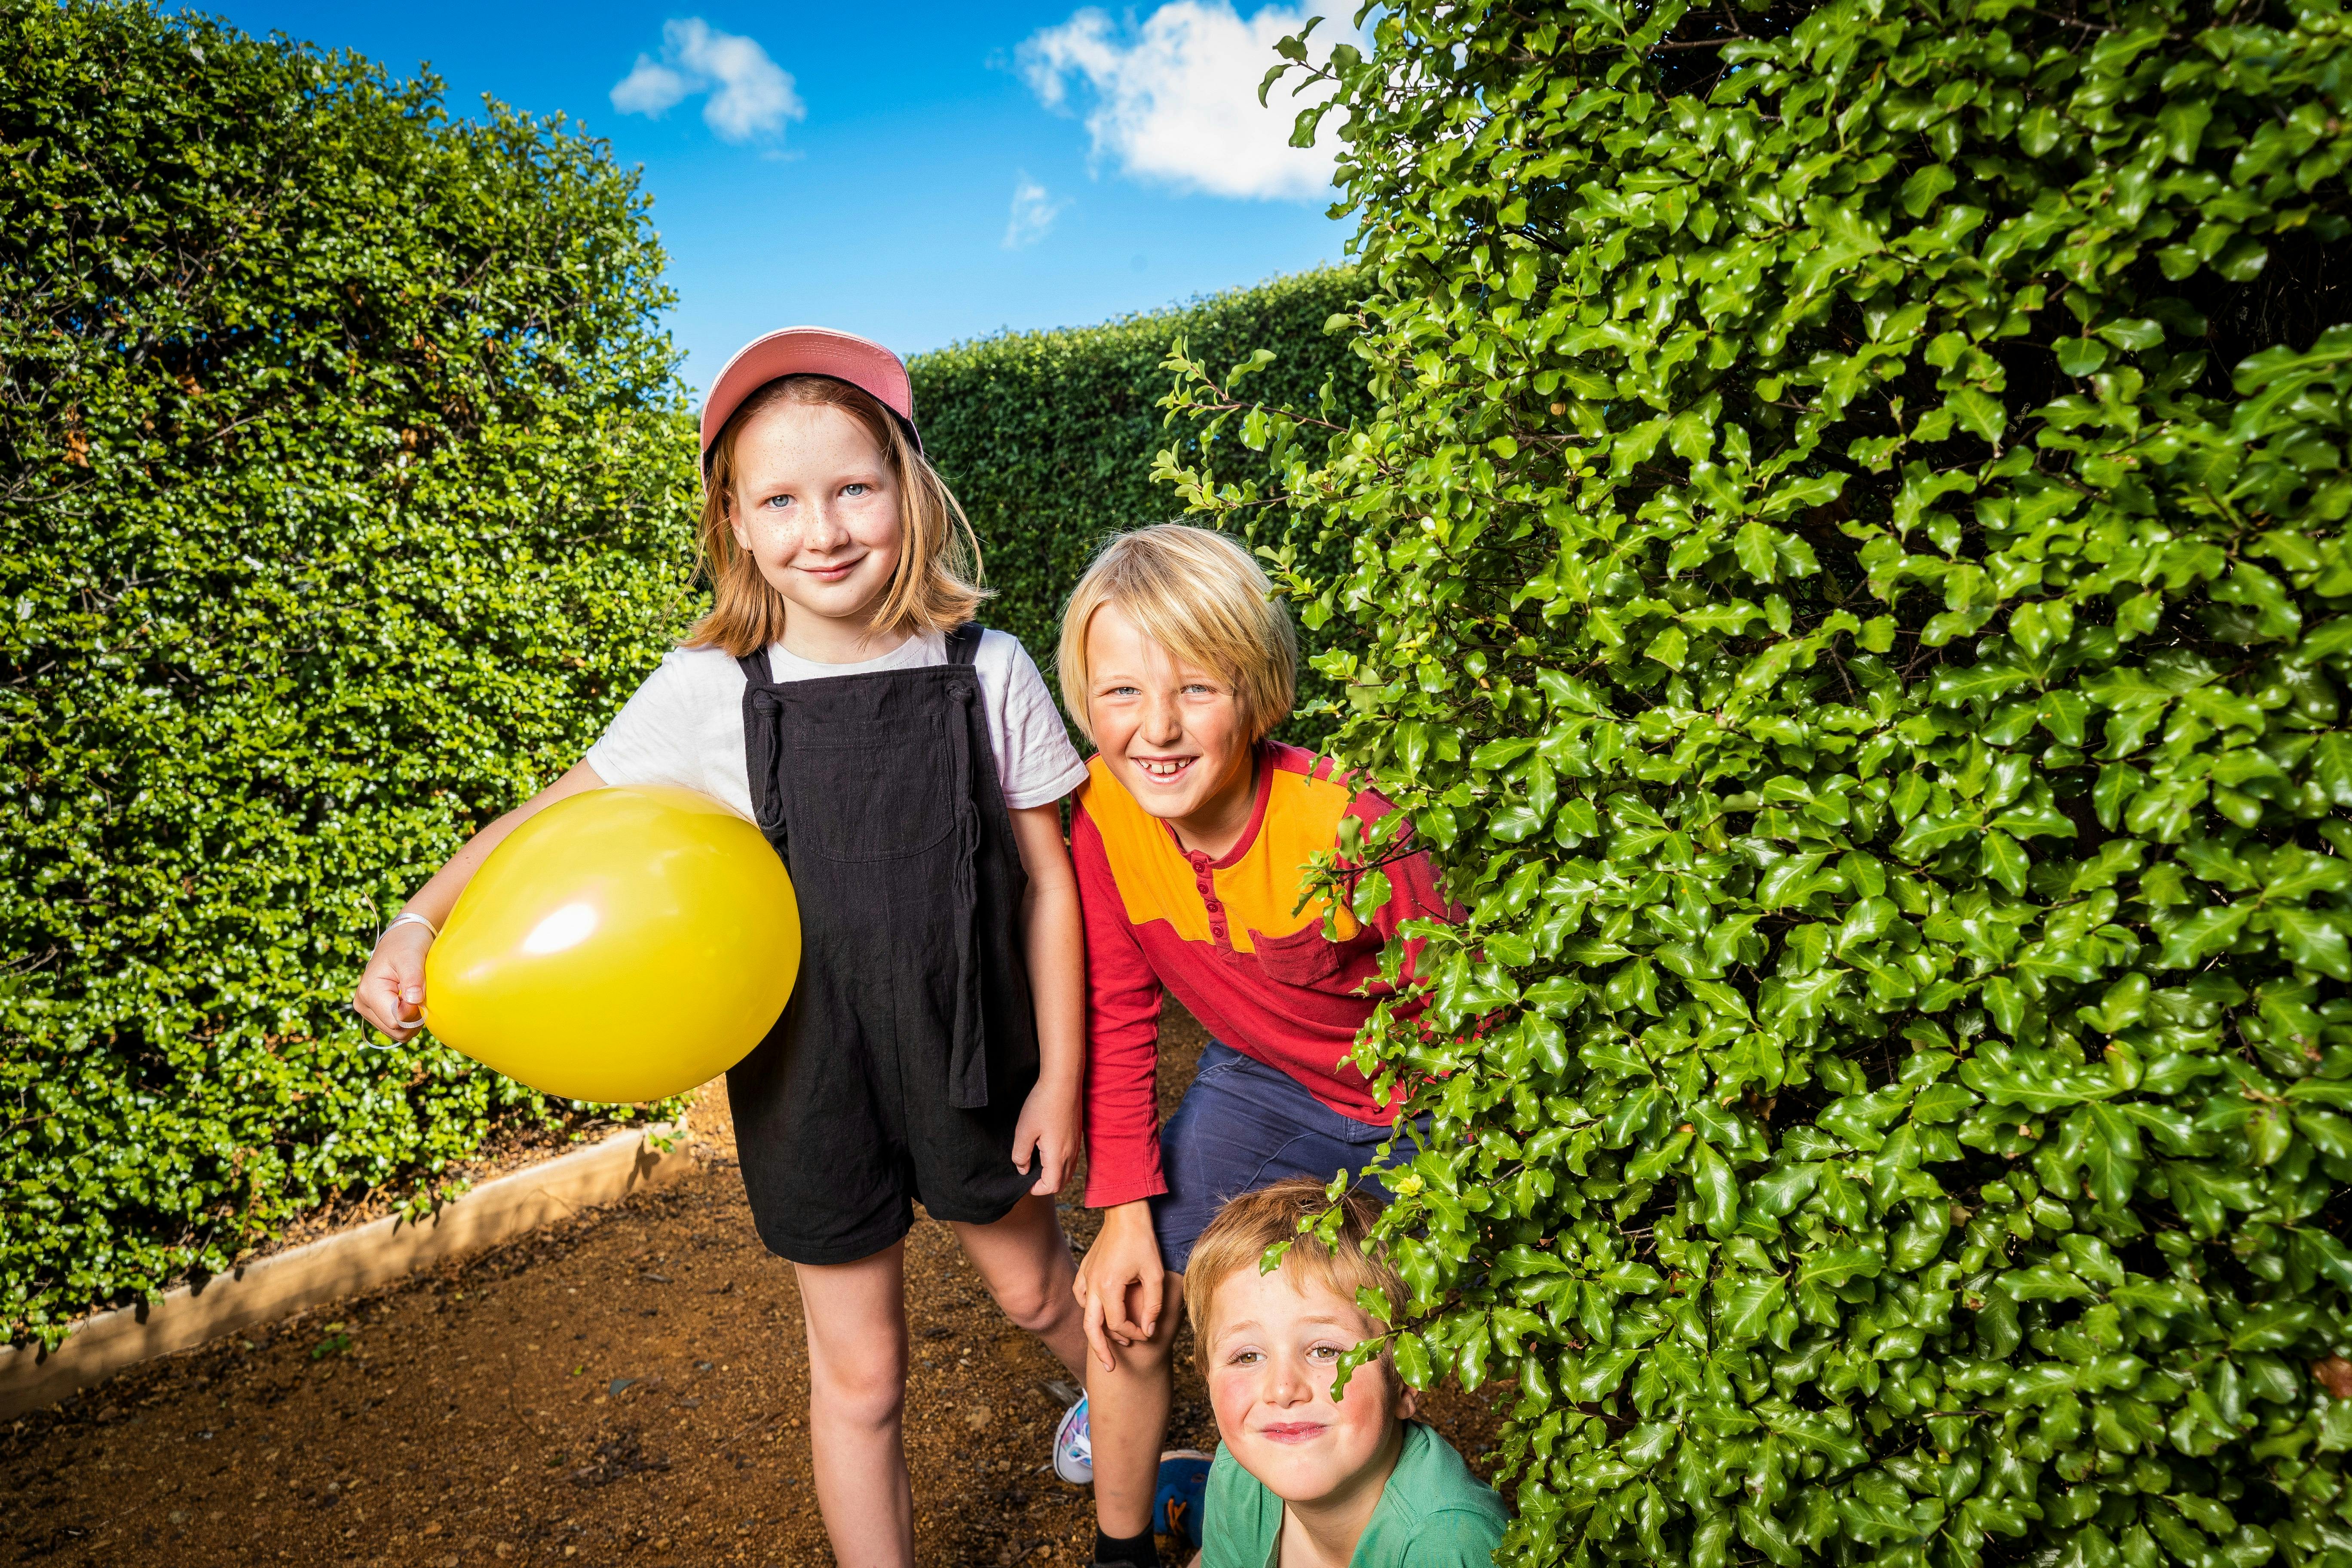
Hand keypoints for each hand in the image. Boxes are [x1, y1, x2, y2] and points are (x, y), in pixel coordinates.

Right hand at [352, 920, 433, 1041]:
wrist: (402, 938)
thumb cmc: (407, 944)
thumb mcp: (411, 957)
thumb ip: (413, 979)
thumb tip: (413, 1002)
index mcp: (368, 993)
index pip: (396, 1021)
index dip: (415, 1014)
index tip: (421, 994)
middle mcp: (363, 1004)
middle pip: (396, 1031)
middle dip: (414, 1019)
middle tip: (420, 995)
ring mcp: (368, 1009)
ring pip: (397, 1032)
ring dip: (412, 1019)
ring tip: (414, 995)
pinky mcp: (376, 1012)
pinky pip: (397, 1027)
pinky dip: (408, 1018)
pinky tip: (410, 1000)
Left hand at [1010, 1075, 1080, 1196]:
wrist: (1063, 1082)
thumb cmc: (1042, 1104)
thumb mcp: (1024, 1130)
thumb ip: (1021, 1154)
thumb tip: (1022, 1169)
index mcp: (1057, 1156)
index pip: (1051, 1186)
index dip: (1037, 1189)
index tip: (1024, 1180)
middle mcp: (1071, 1154)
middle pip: (1062, 1183)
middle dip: (1046, 1185)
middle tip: (1030, 1175)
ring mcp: (1076, 1145)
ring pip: (1068, 1171)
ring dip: (1053, 1174)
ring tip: (1037, 1163)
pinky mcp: (1077, 1136)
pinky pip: (1070, 1159)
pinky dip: (1060, 1163)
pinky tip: (1047, 1149)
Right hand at [1073, 1201, 1164, 1371]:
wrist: (1125, 1213)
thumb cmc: (1142, 1241)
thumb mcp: (1155, 1274)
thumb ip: (1152, 1306)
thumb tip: (1147, 1332)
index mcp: (1109, 1286)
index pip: (1117, 1324)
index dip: (1132, 1334)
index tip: (1145, 1333)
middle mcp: (1092, 1285)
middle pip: (1091, 1328)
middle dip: (1101, 1350)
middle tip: (1109, 1369)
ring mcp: (1085, 1276)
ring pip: (1085, 1313)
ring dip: (1097, 1329)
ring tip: (1111, 1341)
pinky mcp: (1084, 1269)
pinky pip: (1081, 1296)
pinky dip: (1089, 1309)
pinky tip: (1100, 1312)